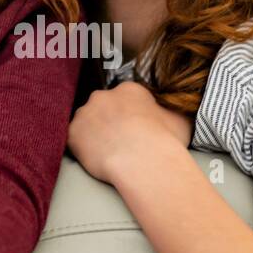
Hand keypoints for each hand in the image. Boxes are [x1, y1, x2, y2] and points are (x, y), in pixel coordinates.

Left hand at [68, 81, 193, 185]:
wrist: (144, 161)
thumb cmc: (164, 141)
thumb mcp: (180, 120)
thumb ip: (172, 113)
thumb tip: (174, 114)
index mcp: (129, 90)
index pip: (124, 99)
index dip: (129, 116)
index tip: (134, 131)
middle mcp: (103, 96)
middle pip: (103, 108)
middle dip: (108, 123)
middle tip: (120, 143)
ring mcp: (85, 113)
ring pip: (87, 123)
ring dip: (94, 135)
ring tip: (108, 154)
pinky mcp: (73, 133)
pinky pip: (74, 140)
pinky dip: (82, 149)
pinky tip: (97, 160)